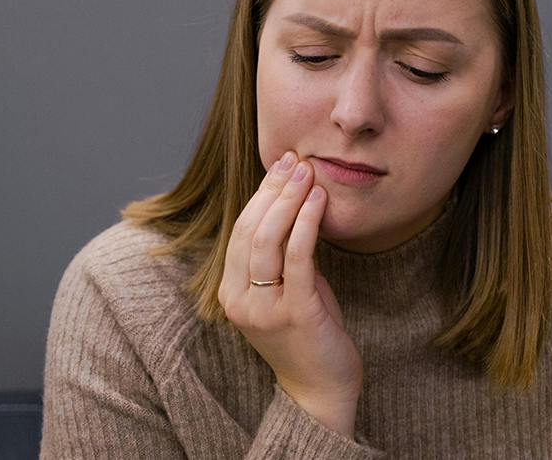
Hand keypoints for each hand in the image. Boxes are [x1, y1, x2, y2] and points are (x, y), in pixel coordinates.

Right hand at [218, 151, 362, 437]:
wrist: (320, 391)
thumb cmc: (307, 338)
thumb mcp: (286, 292)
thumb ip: (283, 258)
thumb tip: (296, 209)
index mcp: (230, 292)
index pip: (239, 231)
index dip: (259, 194)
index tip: (279, 165)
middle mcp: (239, 299)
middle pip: (249, 230)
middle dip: (272, 189)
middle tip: (293, 160)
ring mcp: (264, 308)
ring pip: (266, 240)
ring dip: (288, 200)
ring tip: (307, 173)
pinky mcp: (294, 313)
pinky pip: (297, 259)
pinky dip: (306, 224)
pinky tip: (318, 202)